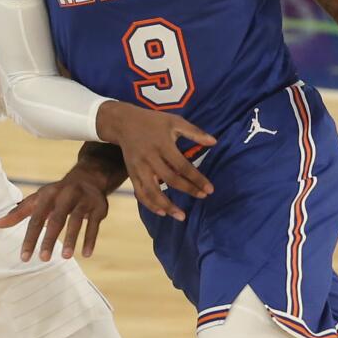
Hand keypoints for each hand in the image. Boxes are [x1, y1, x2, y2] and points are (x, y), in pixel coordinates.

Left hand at [0, 165, 111, 261]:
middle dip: (49, 239)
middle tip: (43, 259)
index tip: (24, 257)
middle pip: (56, 219)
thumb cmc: (57, 194)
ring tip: (65, 257)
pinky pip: (94, 224)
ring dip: (71, 239)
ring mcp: (83, 200)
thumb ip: (19, 213)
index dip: (30, 238)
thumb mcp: (38, 200)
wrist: (88, 178)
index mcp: (48, 195)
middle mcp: (65, 195)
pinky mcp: (98, 207)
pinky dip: (90, 239)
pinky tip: (86, 254)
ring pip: (76, 220)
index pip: (36, 219)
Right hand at [95, 101, 215, 220]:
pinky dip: (150, 204)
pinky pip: (140, 193)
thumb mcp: (174, 121)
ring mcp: (139, 168)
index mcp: (162, 145)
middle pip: (170, 179)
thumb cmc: (153, 121)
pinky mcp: (132, 174)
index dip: (196, 179)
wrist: (123, 123)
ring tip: (181, 216)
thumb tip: (215, 142)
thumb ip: (194, 132)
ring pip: (152, 191)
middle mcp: (150, 158)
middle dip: (187, 190)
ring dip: (167, 205)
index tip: (209, 189)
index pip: (182, 166)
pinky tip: (162, 212)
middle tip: (202, 197)